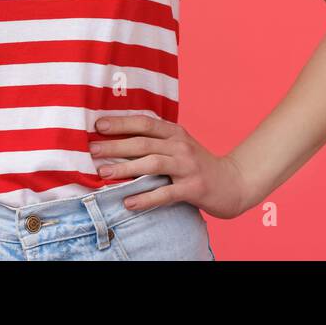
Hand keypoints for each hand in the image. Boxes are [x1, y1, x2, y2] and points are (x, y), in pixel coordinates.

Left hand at [89, 115, 252, 218]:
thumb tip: (119, 142)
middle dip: (115, 145)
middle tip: (92, 150)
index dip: (121, 122)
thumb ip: (156, 142)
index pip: (145, 123)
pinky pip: (165, 193)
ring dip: (125, 168)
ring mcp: (188, 167)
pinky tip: (128, 202)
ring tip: (103, 173)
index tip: (98, 124)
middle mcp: (181, 146)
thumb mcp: (179, 146)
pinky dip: (145, 198)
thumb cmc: (198, 165)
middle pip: (143, 143)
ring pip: (152, 164)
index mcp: (175, 132)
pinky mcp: (193, 188)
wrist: (233, 182)